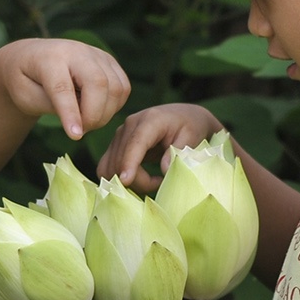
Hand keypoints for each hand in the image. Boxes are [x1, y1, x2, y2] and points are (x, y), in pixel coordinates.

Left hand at [0, 39, 130, 140]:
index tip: (75, 135)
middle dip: (94, 115)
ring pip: (116, 87)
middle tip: (80, 131)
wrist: (31, 57)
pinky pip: (123, 88)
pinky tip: (96, 110)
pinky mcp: (110, 61)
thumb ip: (51, 106)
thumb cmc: (25, 80)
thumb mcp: (25, 96)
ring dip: (105, 114)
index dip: (70, 113)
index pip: (63, 87)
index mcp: (50, 57)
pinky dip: (114, 106)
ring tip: (85, 121)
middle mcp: (77, 50)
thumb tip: (80, 122)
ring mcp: (97, 54)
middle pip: (98, 83)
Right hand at [97, 104, 224, 191]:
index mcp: (150, 120)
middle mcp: (129, 125)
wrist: (182, 117)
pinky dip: (119, 179)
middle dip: (138, 180)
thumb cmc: (190, 127)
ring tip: (153, 180)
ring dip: (129, 182)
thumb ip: (178, 152)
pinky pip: (107, 167)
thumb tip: (163, 169)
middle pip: (121, 159)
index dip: (129, 162)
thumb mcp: (191, 138)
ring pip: (111, 167)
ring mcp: (119, 135)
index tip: (125, 180)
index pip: (135, 143)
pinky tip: (141, 178)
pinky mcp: (115, 145)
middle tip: (161, 183)